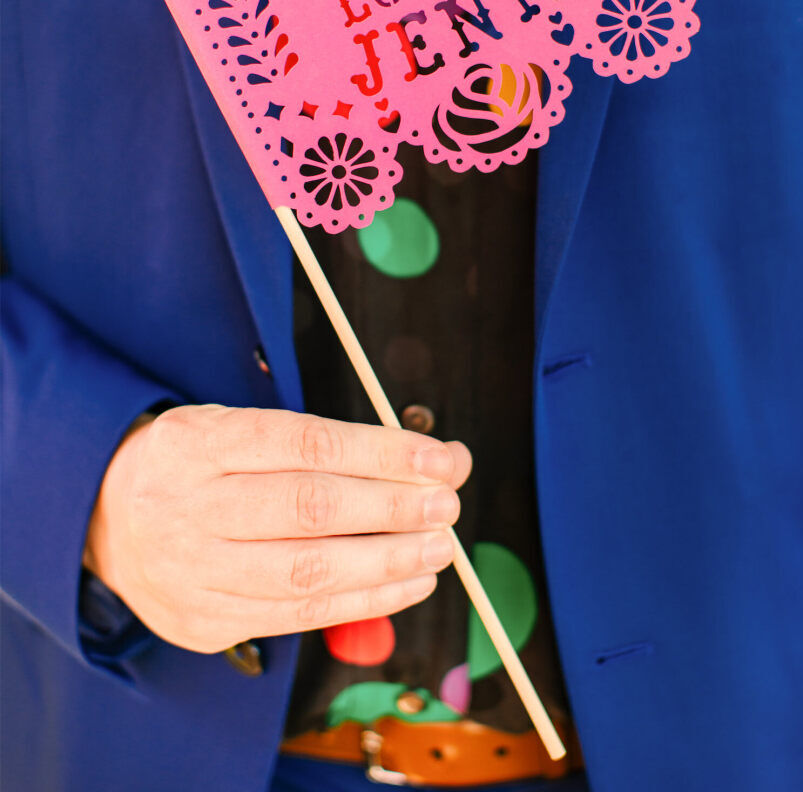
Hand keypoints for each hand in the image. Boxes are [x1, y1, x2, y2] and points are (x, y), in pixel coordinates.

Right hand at [83, 404, 470, 653]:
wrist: (109, 519)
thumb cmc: (201, 464)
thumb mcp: (244, 427)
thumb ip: (335, 442)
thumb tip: (439, 459)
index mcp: (199, 442)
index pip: (305, 444)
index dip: (382, 452)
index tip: (439, 458)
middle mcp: (188, 505)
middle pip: (308, 509)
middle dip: (393, 508)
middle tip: (448, 505)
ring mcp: (191, 570)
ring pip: (306, 573)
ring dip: (388, 563)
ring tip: (439, 550)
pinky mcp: (202, 621)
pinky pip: (296, 618)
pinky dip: (363, 603)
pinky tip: (406, 584)